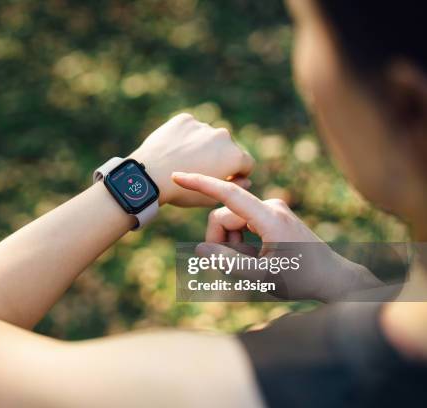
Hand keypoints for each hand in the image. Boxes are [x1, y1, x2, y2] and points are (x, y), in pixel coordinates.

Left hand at [130, 113, 253, 206]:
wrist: (149, 176)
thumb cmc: (181, 192)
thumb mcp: (210, 198)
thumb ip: (234, 187)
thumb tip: (246, 178)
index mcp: (235, 156)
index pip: (246, 163)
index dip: (237, 173)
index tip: (224, 178)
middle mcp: (223, 136)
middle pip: (227, 148)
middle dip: (219, 156)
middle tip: (199, 169)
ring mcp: (204, 125)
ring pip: (207, 136)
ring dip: (201, 146)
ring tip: (183, 161)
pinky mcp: (185, 119)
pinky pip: (190, 128)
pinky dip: (185, 136)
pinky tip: (173, 149)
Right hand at [172, 172, 382, 301]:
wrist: (334, 279)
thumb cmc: (301, 280)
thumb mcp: (262, 277)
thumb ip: (228, 263)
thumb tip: (200, 248)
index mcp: (269, 218)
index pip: (228, 194)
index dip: (201, 183)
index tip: (177, 175)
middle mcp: (270, 207)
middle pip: (224, 217)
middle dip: (219, 242)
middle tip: (228, 269)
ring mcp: (272, 210)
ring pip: (232, 222)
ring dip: (231, 245)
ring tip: (250, 266)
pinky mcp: (273, 217)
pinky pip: (243, 225)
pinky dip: (240, 243)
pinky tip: (255, 259)